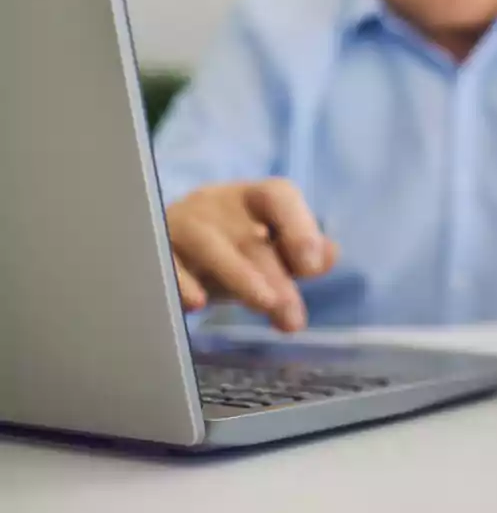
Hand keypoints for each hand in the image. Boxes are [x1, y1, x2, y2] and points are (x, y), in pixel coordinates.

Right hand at [165, 178, 337, 330]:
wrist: (162, 252)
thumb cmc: (226, 250)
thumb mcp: (267, 252)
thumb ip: (299, 253)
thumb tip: (329, 255)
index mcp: (252, 198)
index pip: (279, 196)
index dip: (299, 227)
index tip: (312, 266)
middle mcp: (216, 204)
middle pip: (249, 233)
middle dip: (275, 276)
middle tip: (292, 317)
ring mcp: (180, 222)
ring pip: (209, 243)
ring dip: (239, 275)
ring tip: (264, 304)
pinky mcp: (151, 248)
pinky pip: (164, 262)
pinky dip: (182, 281)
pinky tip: (198, 303)